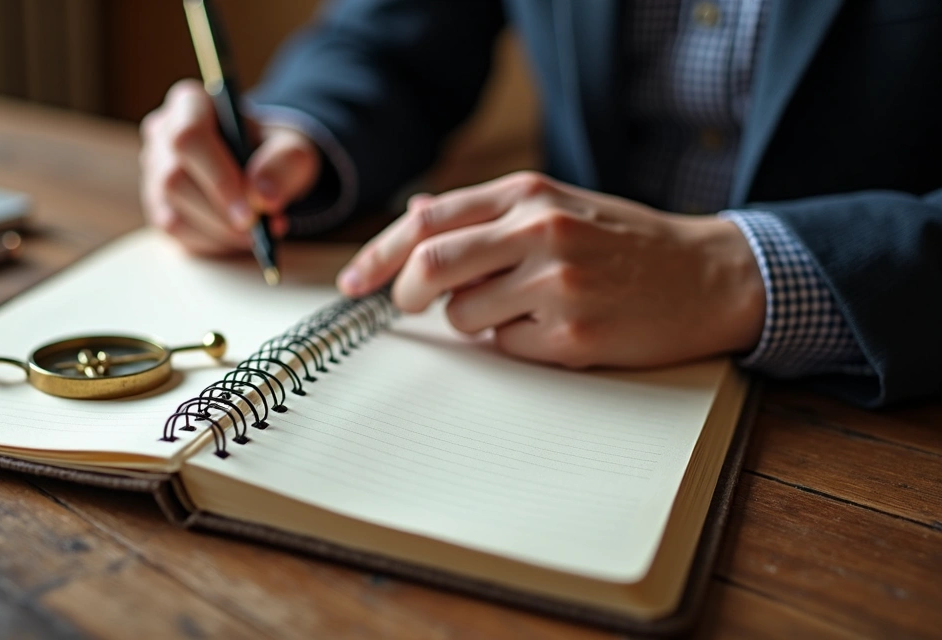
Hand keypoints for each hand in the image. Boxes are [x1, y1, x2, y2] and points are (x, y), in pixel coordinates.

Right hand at [139, 80, 320, 254]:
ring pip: (171, 210)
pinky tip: (236, 238)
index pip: (189, 136)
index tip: (251, 211)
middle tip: (256, 230)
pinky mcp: (157, 204)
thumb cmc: (271, 153)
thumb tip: (263, 198)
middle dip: (219, 213)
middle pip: (174, 179)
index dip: (218, 178)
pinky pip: (174, 231)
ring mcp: (154, 171)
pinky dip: (209, 242)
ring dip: (217, 232)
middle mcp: (162, 133)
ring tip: (255, 235)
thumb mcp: (292, 150)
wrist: (262, 169)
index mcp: (190, 103)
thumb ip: (283, 166)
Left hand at [336, 172, 765, 367]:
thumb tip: (414, 213)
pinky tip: (554, 328)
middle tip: (405, 306)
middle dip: (403, 293)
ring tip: (518, 309)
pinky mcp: (574, 333)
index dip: (377, 255)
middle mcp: (540, 231)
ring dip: (472, 321)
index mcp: (527, 194)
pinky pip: (506, 348)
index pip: (425, 221)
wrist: (708, 275)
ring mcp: (558, 283)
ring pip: (463, 315)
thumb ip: (485, 212)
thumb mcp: (555, 204)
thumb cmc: (624, 241)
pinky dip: (513, 344)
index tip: (354, 282)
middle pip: (429, 265)